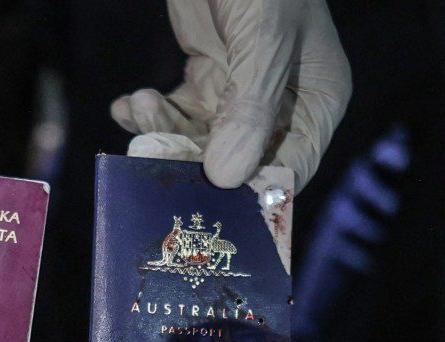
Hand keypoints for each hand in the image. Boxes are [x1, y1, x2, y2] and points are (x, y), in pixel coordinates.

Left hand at [112, 0, 350, 192]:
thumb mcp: (262, 40)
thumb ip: (248, 110)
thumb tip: (228, 178)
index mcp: (317, 98)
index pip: (292, 166)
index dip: (252, 190)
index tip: (208, 197)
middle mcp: (281, 103)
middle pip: (237, 160)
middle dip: (191, 158)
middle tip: (151, 151)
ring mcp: (240, 91)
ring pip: (199, 140)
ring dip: (163, 130)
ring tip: (140, 105)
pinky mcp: (205, 76)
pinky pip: (175, 112)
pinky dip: (148, 113)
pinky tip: (127, 103)